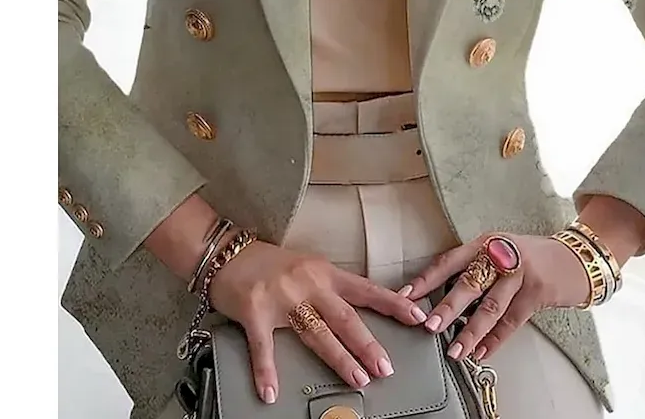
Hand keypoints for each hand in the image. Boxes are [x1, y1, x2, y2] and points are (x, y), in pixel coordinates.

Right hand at [210, 240, 427, 402]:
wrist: (227, 252)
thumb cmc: (269, 262)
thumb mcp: (307, 267)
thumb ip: (330, 286)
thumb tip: (358, 309)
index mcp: (324, 272)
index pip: (365, 289)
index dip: (392, 303)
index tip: (417, 316)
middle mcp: (308, 283)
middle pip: (345, 317)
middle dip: (368, 343)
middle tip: (385, 367)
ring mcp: (282, 298)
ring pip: (316, 333)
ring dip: (338, 358)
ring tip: (357, 379)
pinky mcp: (254, 312)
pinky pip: (264, 347)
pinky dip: (267, 372)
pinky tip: (271, 392)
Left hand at [402, 234, 589, 361]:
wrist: (574, 258)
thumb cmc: (530, 257)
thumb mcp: (500, 251)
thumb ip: (475, 268)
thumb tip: (441, 296)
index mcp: (485, 243)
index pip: (449, 261)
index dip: (427, 279)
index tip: (406, 295)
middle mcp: (501, 255)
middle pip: (469, 283)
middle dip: (448, 308)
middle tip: (429, 325)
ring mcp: (521, 274)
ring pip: (490, 307)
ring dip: (470, 331)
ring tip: (455, 349)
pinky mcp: (538, 293)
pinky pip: (512, 321)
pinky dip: (495, 340)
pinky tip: (481, 351)